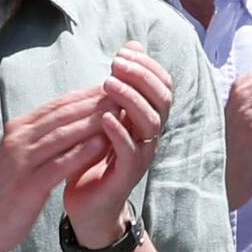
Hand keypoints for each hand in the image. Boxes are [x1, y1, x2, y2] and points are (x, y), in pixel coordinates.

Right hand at [0, 80, 141, 251]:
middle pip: (62, 115)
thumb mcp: (19, 157)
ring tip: (120, 115)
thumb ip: (40, 140)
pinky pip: (59, 163)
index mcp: (17, 131)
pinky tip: (103, 145)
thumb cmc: (2, 193)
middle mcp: (18, 140)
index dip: (86, 96)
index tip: (113, 91)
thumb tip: (68, 124)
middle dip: (94, 104)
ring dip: (93, 123)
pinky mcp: (28, 185)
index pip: (57, 106)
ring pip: (62, 135)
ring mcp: (21, 161)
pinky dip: (82, 152)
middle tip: (124, 96)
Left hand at [55, 46, 177, 243]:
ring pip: (151, 123)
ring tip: (109, 85)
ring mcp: (142, 155)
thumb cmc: (94, 156)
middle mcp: (150, 135)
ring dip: (131, 100)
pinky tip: (105, 118)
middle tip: (116, 65)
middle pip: (162, 100)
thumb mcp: (105, 115)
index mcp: (146, 119)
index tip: (123, 53)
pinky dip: (119, 131)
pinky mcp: (128, 175)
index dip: (148, 66)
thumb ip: (118, 86)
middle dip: (142, 77)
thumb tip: (131, 46)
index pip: (163, 86)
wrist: (88, 205)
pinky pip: (131, 150)